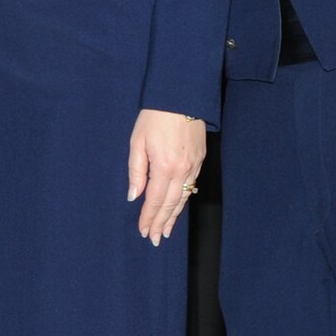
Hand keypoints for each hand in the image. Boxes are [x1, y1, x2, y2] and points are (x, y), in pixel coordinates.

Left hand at [127, 109, 206, 245]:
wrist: (182, 97)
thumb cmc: (155, 117)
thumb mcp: (137, 142)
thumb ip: (136, 171)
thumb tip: (134, 196)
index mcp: (164, 167)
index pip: (155, 200)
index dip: (149, 217)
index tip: (143, 231)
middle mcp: (182, 171)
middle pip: (171, 204)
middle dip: (161, 223)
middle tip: (155, 239)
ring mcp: (193, 166)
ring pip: (183, 198)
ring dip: (174, 216)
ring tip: (166, 231)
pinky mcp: (200, 160)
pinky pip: (191, 186)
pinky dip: (184, 200)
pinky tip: (178, 208)